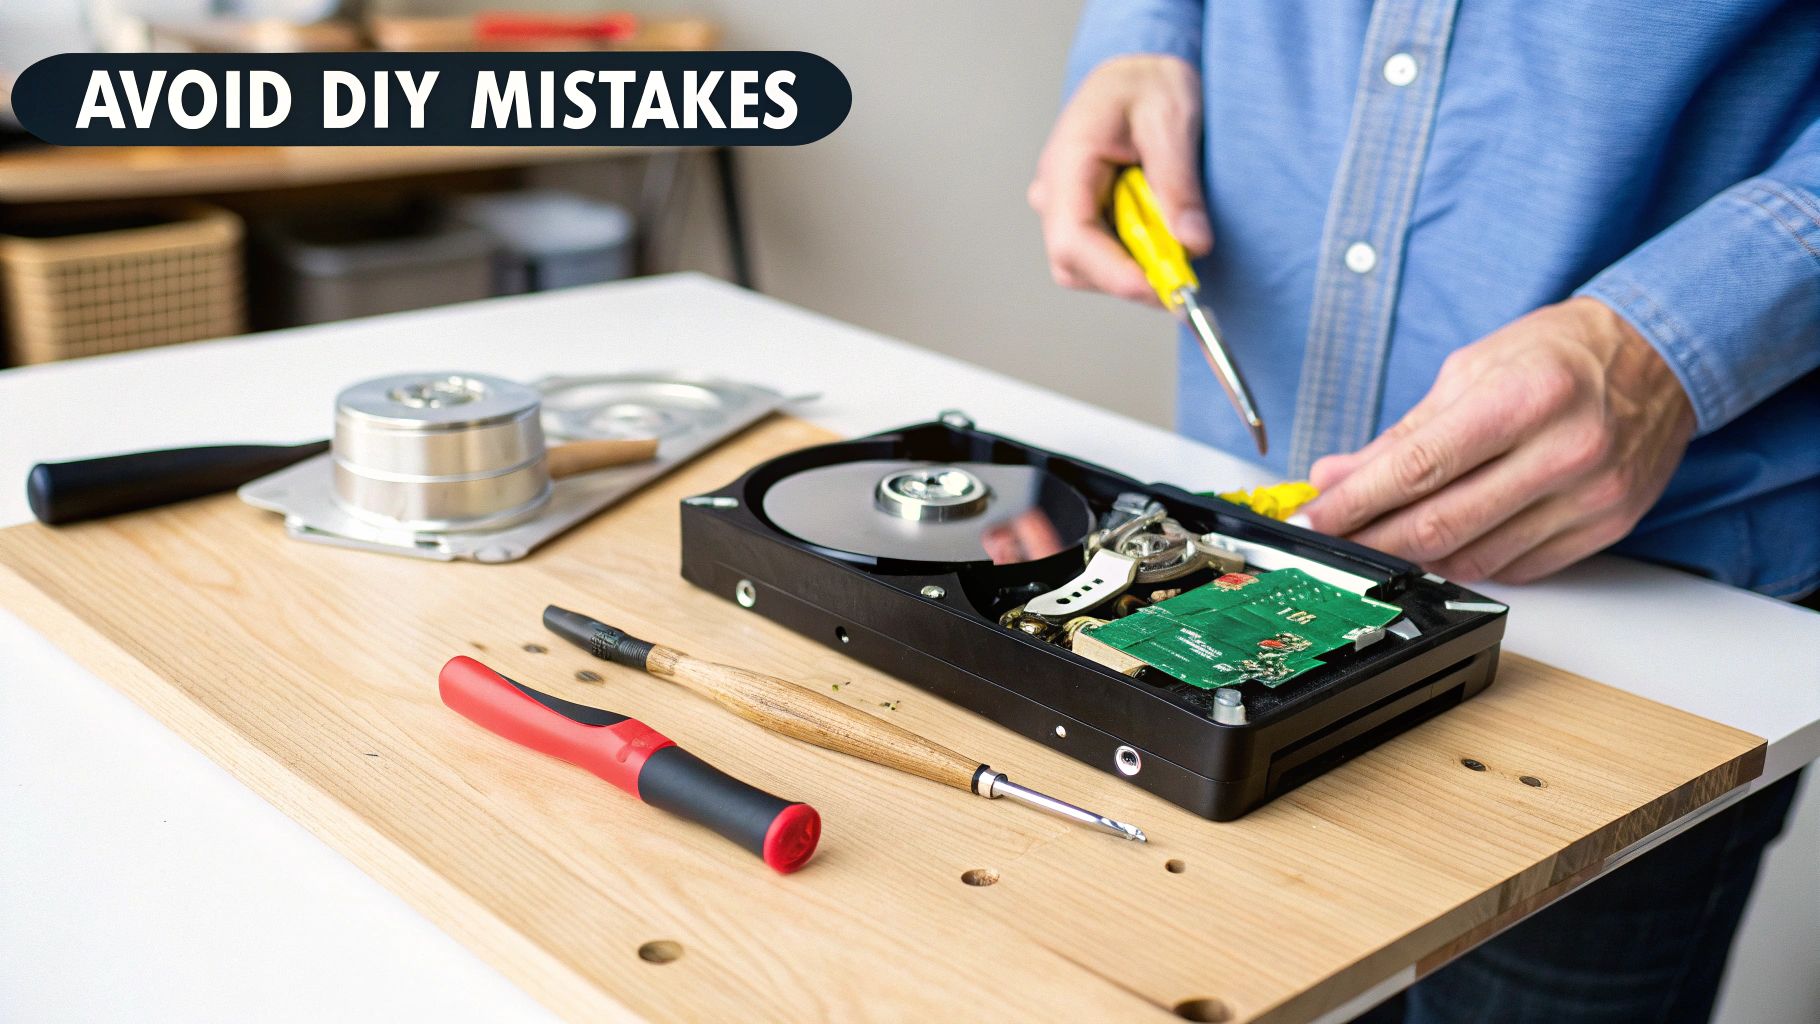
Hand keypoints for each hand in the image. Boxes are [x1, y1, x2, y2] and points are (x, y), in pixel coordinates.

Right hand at [1028, 55, 1209, 303]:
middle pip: (1076, 264)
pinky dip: (1134, 257)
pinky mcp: (1079, 217)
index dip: (1114, 273)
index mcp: (1067, 161)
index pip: (1073, 237)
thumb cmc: (1148, 83)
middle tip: (1184, 271)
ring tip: (1173, 231)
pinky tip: (1159, 229)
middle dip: (1131, 276)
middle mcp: (1053, 191)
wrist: (1136, 69)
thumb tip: (1192, 243)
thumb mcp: (1172, 121)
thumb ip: (1178, 184)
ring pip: (1088, 268)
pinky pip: (1100, 256)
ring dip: (1134, 266)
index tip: (1159, 288)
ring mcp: (1062, 207)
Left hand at [1302, 297, 1694, 583]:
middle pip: (1442, 523)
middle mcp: (1564, 452)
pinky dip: (1466, 560)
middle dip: (1372, 539)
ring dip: (1414, 556)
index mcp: (1525, 398)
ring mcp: (1589, 499)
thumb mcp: (1471, 371)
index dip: (1355, 501)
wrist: (1659, 359)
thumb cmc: (1559, 355)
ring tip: (1380, 541)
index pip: (1417, 467)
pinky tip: (1443, 542)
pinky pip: (1514, 567)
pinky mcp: (1602, 529)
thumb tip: (1336, 478)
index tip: (1313, 519)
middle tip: (1332, 541)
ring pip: (1474, 556)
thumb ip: (1402, 433)